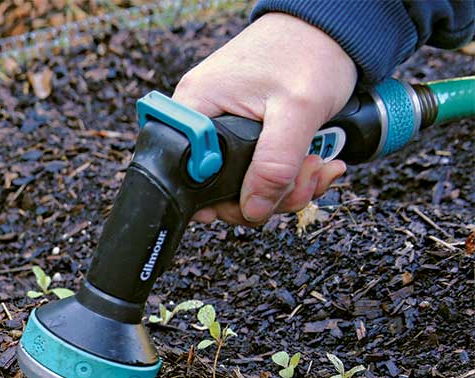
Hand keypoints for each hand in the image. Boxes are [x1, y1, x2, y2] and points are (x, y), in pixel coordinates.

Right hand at [172, 13, 357, 224]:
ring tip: (316, 167)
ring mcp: (224, 129)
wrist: (332, 27)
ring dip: (286, 187)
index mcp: (196, 109)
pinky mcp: (245, 133)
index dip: (221, 199)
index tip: (257, 198)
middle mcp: (202, 121)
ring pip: (243, 184)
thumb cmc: (310, 49)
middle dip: (267, 195)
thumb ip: (275, 165)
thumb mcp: (297, 111)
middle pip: (218, 188)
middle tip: (301, 180)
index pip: (187, 178)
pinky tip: (314, 162)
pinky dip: (289, 175)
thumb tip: (253, 209)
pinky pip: (258, 170)